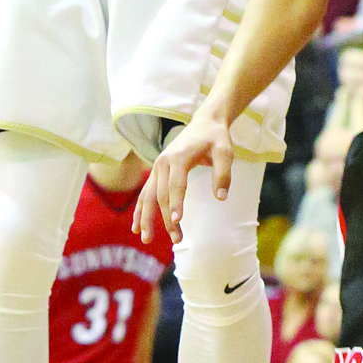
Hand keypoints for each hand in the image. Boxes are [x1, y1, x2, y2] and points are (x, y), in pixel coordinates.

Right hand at [132, 108, 233, 244]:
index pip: (176, 184)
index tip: (177, 221)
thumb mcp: (225, 151)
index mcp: (180, 156)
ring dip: (147, 217)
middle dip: (166, 218)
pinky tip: (136, 226)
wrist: (204, 123)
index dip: (176, 203)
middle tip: (177, 239)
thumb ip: (224, 173)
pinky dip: (141, 208)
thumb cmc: (216, 138)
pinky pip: (146, 192)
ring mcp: (158, 166)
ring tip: (146, 238)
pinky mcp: (157, 170)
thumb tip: (221, 198)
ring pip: (149, 195)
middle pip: (162, 194)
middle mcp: (164, 161)